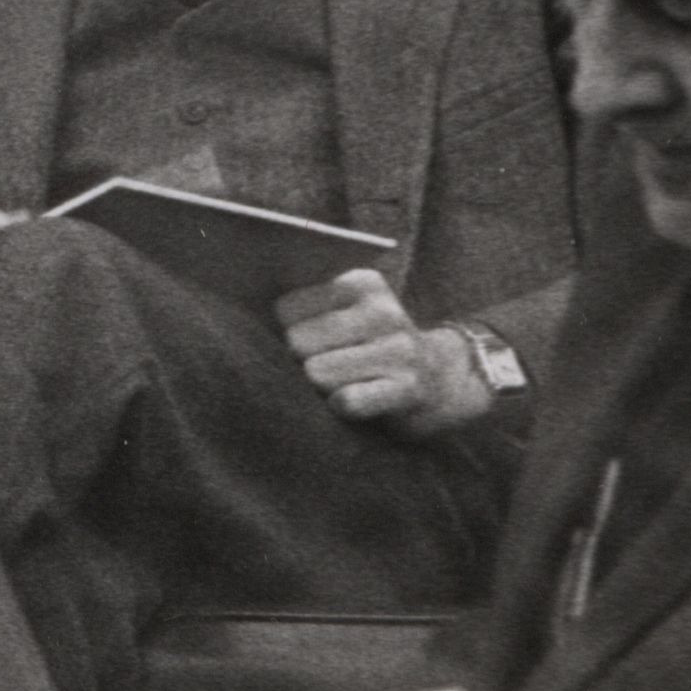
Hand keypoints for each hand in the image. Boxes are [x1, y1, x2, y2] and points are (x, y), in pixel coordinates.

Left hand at [281, 266, 495, 435]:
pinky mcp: (408, 388)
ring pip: (317, 372)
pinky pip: (347, 401)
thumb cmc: (373, 347)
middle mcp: (383, 311)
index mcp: (361, 283)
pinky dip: (342, 407)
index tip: (311, 341)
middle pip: (296, 342)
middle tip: (328, 366)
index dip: (287, 333)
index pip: (285, 309)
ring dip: (320, 388)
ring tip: (344, 383)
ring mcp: (399, 349)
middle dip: (302, 361)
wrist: (444, 380)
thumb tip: (246, 316)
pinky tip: (356, 402)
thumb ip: (305, 308)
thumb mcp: (348, 314)